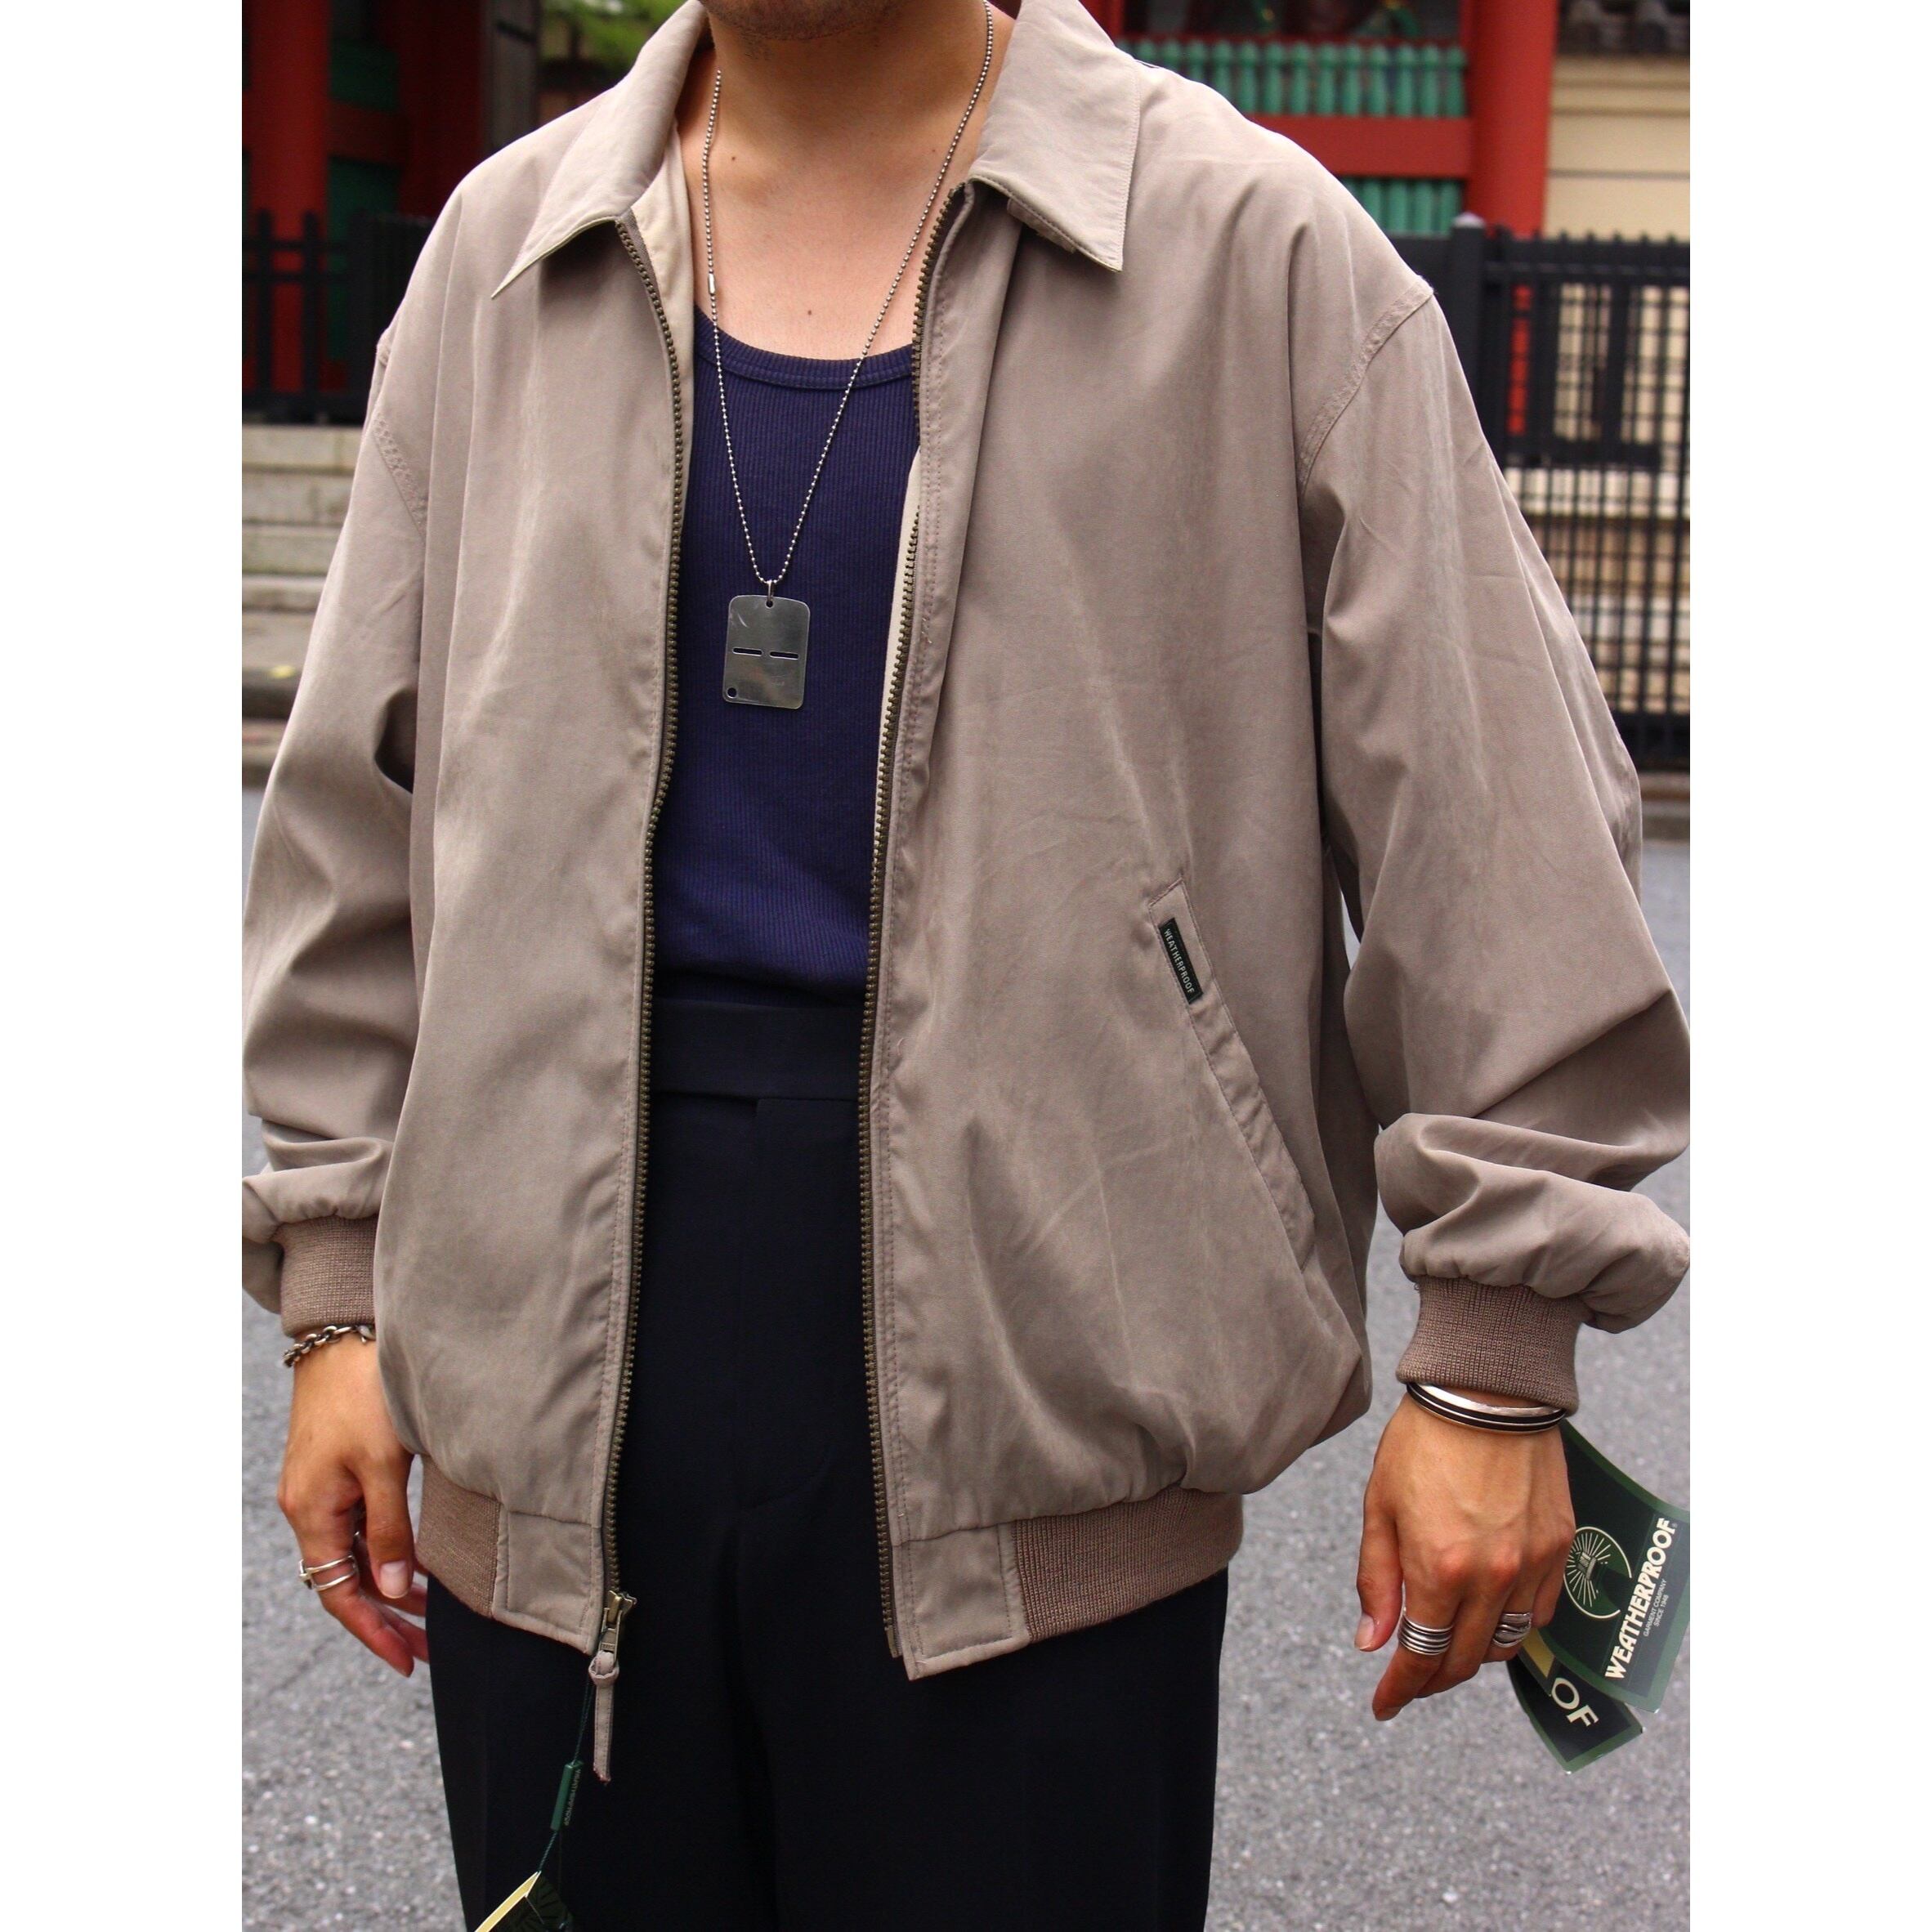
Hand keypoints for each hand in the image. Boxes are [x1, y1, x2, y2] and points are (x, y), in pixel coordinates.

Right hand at [278, 1336, 427, 1674]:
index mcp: (312, 1513)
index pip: (338, 1594)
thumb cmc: (365, 1393)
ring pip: (354, 1555)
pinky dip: (385, 1550)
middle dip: (386, 1618)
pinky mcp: (337, 1469)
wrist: (343, 1335)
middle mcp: (310, 1507)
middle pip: (346, 1581)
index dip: (373, 1632)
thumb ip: (389, 1530)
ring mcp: (321, 1488)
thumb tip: (392, 1591)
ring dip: (389, 1585)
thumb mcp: (384, 1466)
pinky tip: (416, 1561)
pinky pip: (358, 1527)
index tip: (407, 1661)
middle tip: (428, 1648)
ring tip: (431, 1612)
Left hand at [1353, 1389, 1573, 1721]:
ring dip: (1475, 1654)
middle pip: (1466, 1660)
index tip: (1385, 1706)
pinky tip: (1490, 1610)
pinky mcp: (1559, 1547)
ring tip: (1449, 1642)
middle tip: (1411, 1677)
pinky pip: (1539, 1611)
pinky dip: (1513, 1623)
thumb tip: (1372, 1642)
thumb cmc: (1423, 1441)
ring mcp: (1532, 1565)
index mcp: (1439, 1568)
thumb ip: (1377, 1579)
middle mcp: (1492, 1576)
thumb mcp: (1381, 1506)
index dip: (1401, 1690)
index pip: (1421, 1656)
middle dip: (1434, 1677)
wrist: (1488, 1391)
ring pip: (1507, 1644)